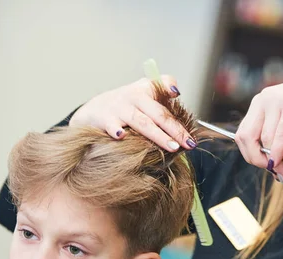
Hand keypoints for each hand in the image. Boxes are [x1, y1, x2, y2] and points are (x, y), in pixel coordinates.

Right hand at [69, 75, 195, 151]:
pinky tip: (122, 136)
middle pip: (157, 114)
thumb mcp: (143, 90)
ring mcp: (119, 109)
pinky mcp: (105, 119)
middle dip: (174, 129)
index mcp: (145, 91)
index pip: (162, 94)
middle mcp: (133, 98)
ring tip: (172, 147)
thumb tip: (176, 92)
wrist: (94, 110)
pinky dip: (116, 130)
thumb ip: (162, 87)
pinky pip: (112, 126)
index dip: (172, 100)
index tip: (184, 115)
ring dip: (157, 135)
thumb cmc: (126, 104)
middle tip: (188, 144)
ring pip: (141, 122)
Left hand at [235, 71, 282, 181]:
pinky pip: (279, 135)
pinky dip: (278, 152)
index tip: (265, 166)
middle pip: (246, 137)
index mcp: (259, 103)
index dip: (250, 154)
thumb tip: (277, 174)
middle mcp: (263, 99)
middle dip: (256, 159)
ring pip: (264, 139)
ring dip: (272, 159)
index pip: (242, 134)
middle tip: (271, 170)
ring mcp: (276, 100)